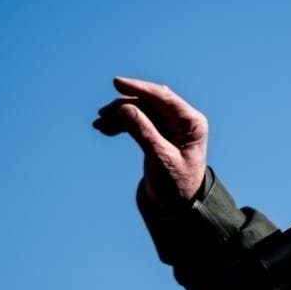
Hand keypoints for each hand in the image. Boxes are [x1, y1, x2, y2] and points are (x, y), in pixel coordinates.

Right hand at [94, 76, 207, 208]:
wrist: (177, 207)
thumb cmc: (175, 184)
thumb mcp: (159, 158)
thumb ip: (143, 131)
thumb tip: (124, 108)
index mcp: (191, 123)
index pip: (163, 97)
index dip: (139, 88)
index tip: (116, 83)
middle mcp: (182, 121)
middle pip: (149, 102)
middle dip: (125, 105)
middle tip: (102, 114)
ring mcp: (171, 127)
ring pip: (141, 111)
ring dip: (120, 115)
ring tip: (99, 125)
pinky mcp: (159, 134)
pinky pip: (138, 122)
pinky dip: (122, 124)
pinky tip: (106, 129)